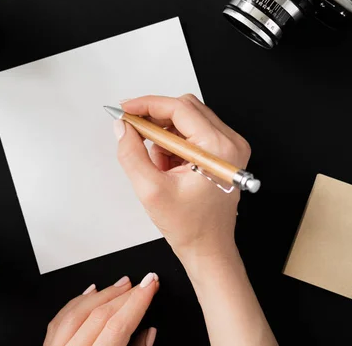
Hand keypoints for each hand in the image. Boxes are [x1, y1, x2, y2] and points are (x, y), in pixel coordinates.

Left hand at [44, 273, 158, 345]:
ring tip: (122, 284)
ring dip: (103, 294)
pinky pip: (59, 320)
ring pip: (77, 312)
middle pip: (99, 316)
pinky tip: (91, 292)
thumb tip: (147, 331)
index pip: (117, 326)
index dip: (137, 301)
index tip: (151, 284)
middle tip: (143, 282)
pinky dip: (77, 302)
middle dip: (124, 295)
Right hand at [115, 95, 251, 258]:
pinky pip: (192, 133)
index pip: (179, 108)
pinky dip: (173, 145)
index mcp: (217, 149)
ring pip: (187, 120)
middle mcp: (229, 143)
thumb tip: (122, 127)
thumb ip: (131, 153)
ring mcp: (229, 147)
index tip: (126, 109)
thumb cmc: (189, 226)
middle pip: (185, 109)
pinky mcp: (223, 152)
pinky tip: (168, 169)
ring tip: (158, 167)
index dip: (148, 105)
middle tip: (133, 134)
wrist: (208, 247)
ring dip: (164, 136)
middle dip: (155, 120)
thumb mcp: (150, 190)